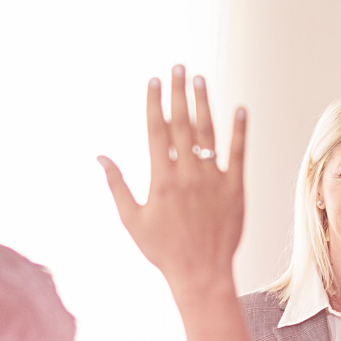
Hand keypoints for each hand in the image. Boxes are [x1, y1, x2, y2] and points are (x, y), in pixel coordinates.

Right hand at [100, 66, 250, 340]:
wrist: (201, 273)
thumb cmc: (163, 250)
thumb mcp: (131, 220)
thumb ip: (116, 185)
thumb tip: (100, 157)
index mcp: (161, 179)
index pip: (156, 131)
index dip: (154, 103)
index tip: (153, 80)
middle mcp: (187, 174)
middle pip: (182, 124)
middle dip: (178, 92)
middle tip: (178, 67)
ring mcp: (213, 179)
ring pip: (208, 133)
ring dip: (204, 104)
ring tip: (199, 80)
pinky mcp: (235, 188)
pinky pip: (238, 153)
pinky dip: (239, 130)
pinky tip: (240, 110)